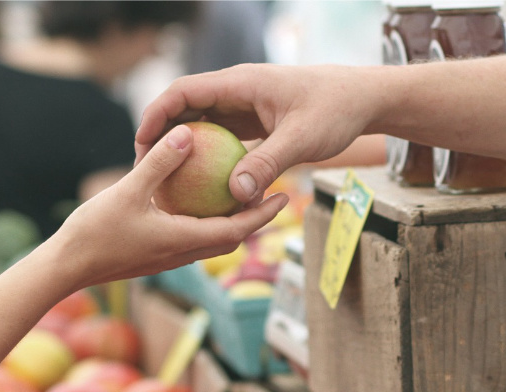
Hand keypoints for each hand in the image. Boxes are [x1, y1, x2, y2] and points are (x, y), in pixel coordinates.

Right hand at [47, 124, 288, 290]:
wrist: (64, 268)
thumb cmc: (94, 232)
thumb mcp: (128, 191)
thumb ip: (159, 163)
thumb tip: (187, 133)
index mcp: (183, 241)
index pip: (236, 230)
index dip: (263, 214)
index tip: (284, 197)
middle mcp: (181, 253)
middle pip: (230, 237)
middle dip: (253, 218)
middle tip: (271, 192)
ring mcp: (167, 257)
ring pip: (210, 240)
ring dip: (228, 220)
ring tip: (239, 193)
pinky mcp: (153, 255)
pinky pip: (189, 237)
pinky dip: (202, 220)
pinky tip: (193, 199)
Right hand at [135, 64, 385, 202]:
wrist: (364, 99)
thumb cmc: (336, 110)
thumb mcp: (302, 139)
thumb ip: (267, 163)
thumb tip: (235, 194)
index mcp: (240, 83)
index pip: (183, 92)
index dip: (156, 115)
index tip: (141, 145)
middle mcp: (237, 91)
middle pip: (185, 108)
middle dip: (162, 135)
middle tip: (145, 170)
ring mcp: (245, 106)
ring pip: (202, 123)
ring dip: (184, 148)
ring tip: (166, 181)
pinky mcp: (255, 121)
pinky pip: (222, 137)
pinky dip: (209, 157)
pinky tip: (203, 186)